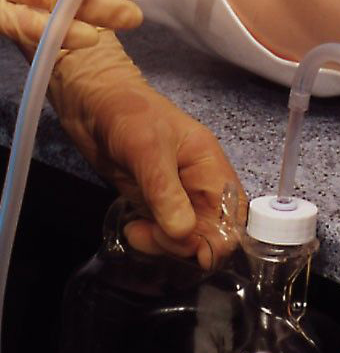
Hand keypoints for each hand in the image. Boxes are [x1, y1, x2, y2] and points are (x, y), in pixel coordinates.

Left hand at [49, 31, 246, 268]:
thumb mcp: (149, 150)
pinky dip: (150, 239)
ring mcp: (176, 197)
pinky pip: (163, 233)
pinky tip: (133, 229)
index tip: (193, 250)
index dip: (220, 238)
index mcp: (211, 169)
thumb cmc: (129, 113)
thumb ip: (167, 192)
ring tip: (136, 233)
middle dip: (184, 243)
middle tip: (152, 236)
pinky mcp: (154, 204)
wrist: (93, 102)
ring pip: (185, 237)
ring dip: (164, 244)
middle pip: (210, 233)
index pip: (232, 215)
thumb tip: (184, 232)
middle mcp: (199, 186)